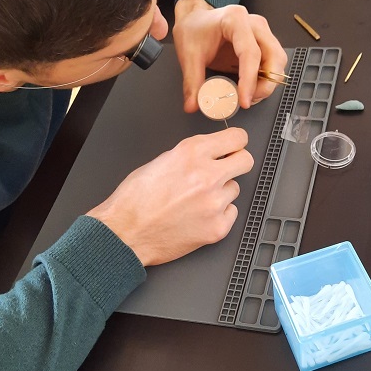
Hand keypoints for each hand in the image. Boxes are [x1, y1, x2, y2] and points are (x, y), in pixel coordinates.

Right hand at [86, 127, 253, 266]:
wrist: (125, 233)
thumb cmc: (135, 200)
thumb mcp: (160, 161)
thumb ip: (191, 155)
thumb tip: (210, 153)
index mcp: (191, 153)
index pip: (236, 137)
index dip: (235, 142)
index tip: (234, 146)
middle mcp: (207, 176)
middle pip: (246, 161)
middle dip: (236, 164)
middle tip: (224, 171)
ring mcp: (214, 203)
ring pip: (234, 189)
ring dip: (221, 192)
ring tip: (196, 200)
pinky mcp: (217, 227)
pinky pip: (231, 213)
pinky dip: (218, 214)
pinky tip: (198, 216)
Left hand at [173, 0, 287, 112]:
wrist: (197, 19)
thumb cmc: (195, 29)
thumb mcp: (189, 55)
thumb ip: (192, 82)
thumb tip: (194, 105)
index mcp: (235, 20)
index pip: (251, 53)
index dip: (249, 80)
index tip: (243, 100)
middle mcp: (254, 25)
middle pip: (275, 57)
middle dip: (266, 84)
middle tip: (248, 100)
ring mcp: (262, 33)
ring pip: (279, 61)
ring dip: (268, 84)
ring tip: (248, 95)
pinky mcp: (264, 44)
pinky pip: (274, 64)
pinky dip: (266, 80)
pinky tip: (251, 89)